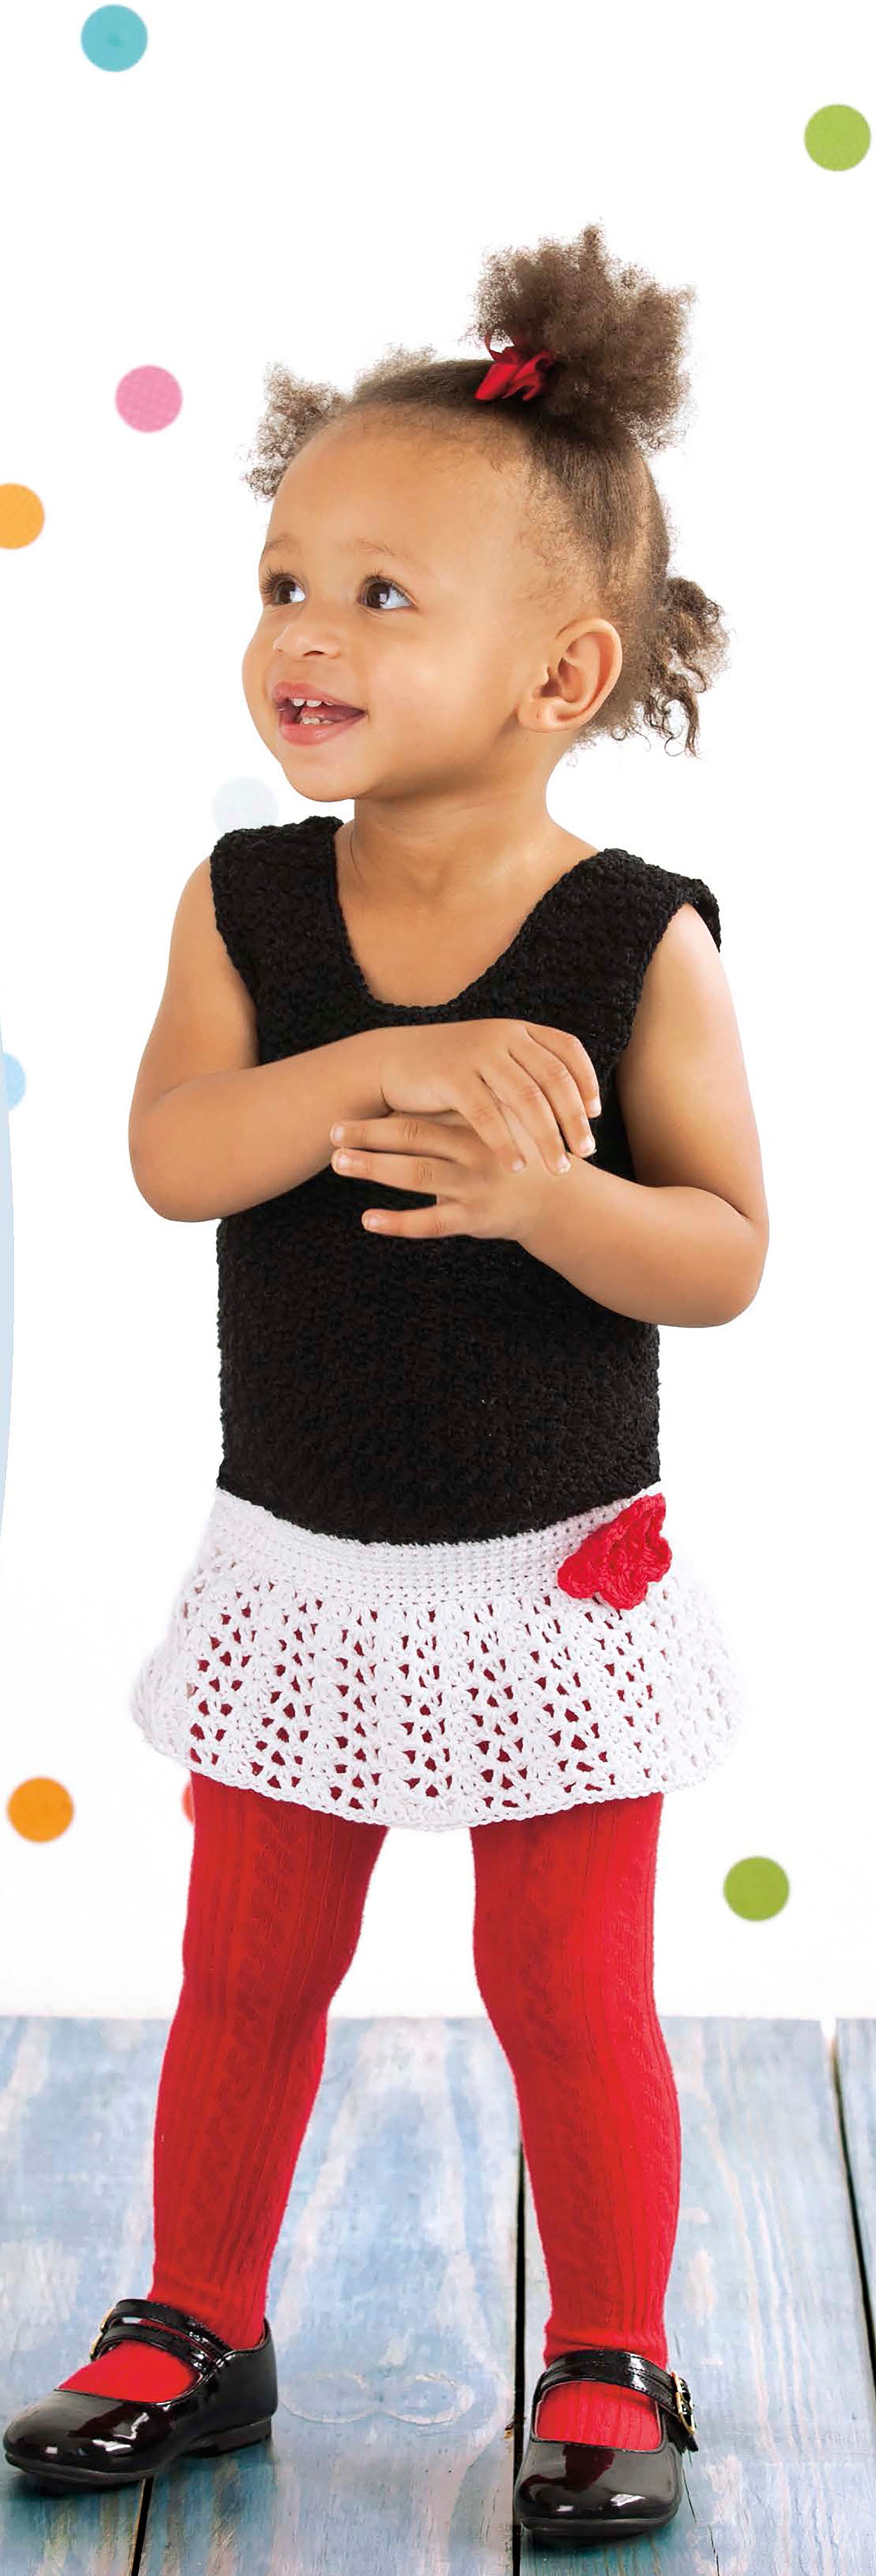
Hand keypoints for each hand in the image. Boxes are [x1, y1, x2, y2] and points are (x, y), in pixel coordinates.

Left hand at [329, 1104, 593, 1242]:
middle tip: (332, 1132)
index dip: (383, 1110)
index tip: (347, 1106)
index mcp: (477, 1121)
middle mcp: (474, 1150)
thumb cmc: (515, 1153)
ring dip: (374, 1168)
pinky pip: (430, 1223)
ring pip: (417, 1175)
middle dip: (369, 1134)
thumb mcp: (497, 1121)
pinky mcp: (474, 1218)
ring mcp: (474, 1185)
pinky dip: (397, 1222)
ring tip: (338, 1163)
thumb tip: (402, 1090)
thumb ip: (458, 1109)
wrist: (560, 1199)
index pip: (423, 1111)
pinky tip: (367, 1220)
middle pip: (413, 1137)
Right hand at [374, 1017, 600, 1173]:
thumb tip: (575, 1108)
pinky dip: (505, 1143)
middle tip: (587, 1151)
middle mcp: (502, 1036)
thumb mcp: (494, 1062)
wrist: (393, 1062)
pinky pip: (487, 1114)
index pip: (567, 1051)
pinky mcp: (451, 1077)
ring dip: (546, 1137)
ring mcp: (477, 1054)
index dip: (587, 1082)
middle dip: (573, 1118)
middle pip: (553, 1078)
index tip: (594, 1116)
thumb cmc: (451, 1072)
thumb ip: (528, 1074)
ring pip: (526, 1098)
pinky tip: (516, 1166)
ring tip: (558, 1167)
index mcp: (518, 1030)